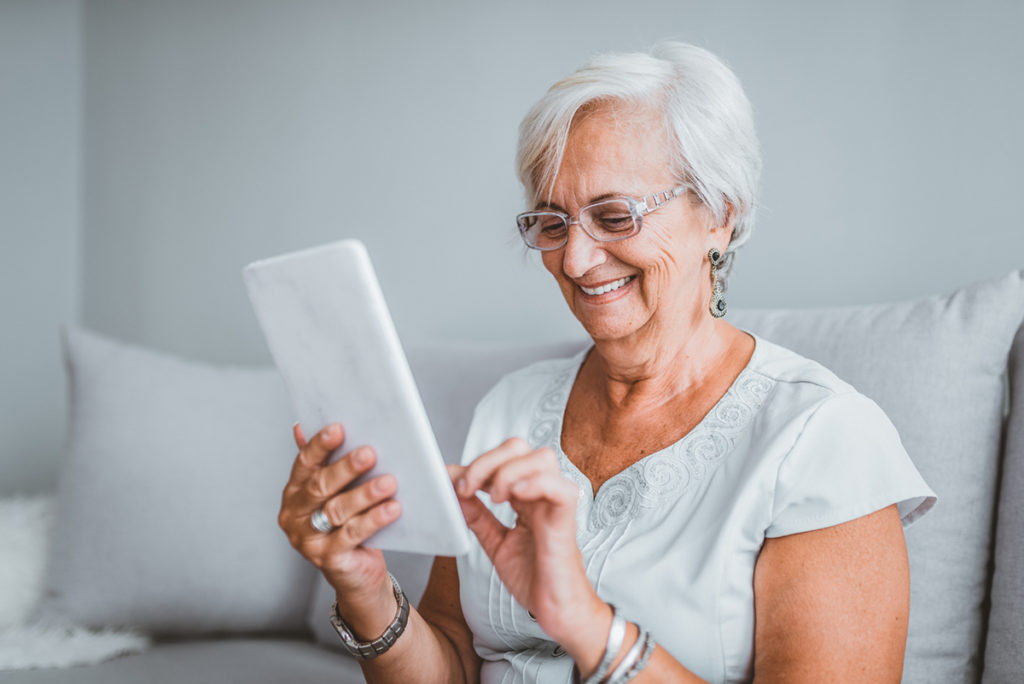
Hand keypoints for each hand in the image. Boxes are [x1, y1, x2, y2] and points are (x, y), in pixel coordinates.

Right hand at [278, 423, 400, 620]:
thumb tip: (308, 425)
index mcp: (295, 492)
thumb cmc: (349, 524)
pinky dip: (374, 520)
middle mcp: (295, 515)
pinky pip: (352, 535)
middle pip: (319, 486)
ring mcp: (308, 540)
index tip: (338, 428)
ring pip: (337, 510)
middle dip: (345, 468)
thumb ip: (327, 461)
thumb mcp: (337, 492)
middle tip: (370, 453)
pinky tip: (392, 508)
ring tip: (389, 482)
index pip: (304, 464)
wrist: (358, 573)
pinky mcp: (328, 559)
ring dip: (364, 494)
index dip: (319, 445)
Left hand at [450, 438, 606, 650]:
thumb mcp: (495, 542)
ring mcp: (556, 503)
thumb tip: (454, 489)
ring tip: (494, 498)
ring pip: (541, 458)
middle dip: (487, 461)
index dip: (474, 464)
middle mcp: (542, 492)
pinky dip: (534, 484)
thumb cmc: (534, 577)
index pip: (502, 458)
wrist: (556, 611)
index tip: (449, 480)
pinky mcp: (567, 519)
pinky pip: (559, 487)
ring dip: (508, 471)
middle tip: (468, 488)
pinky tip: (514, 498)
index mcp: (525, 495)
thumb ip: (477, 516)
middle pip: (519, 448)